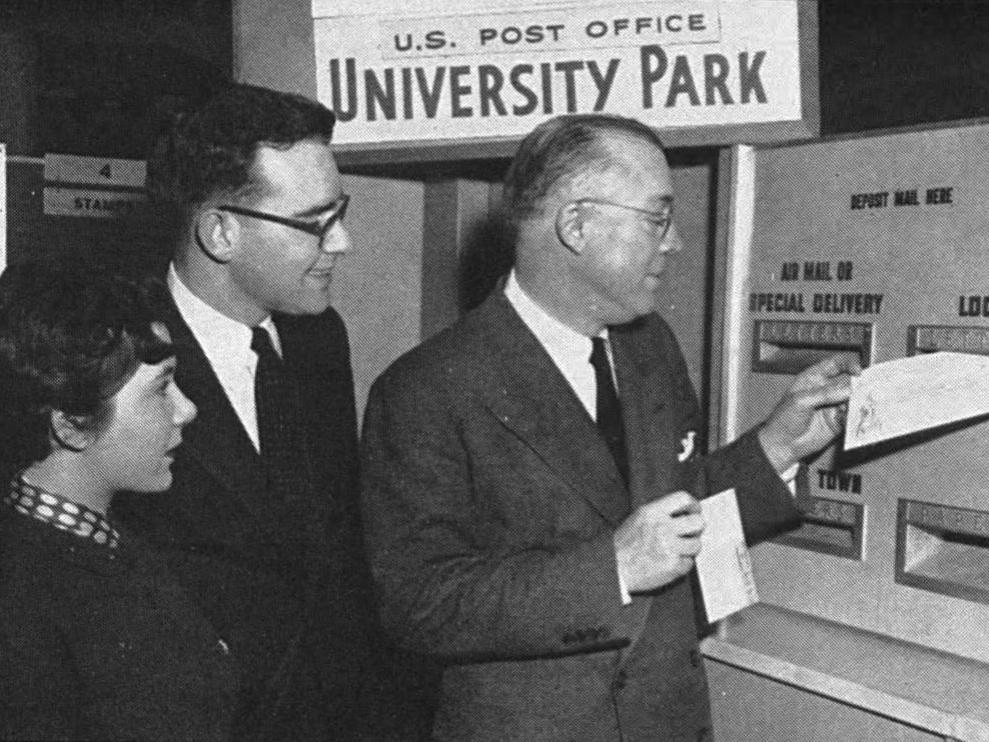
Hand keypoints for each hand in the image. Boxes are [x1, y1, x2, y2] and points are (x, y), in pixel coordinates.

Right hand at [614, 491, 703, 592]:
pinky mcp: (672, 565)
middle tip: (689, 534)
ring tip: (674, 552)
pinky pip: (689, 563)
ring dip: (688, 549)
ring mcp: (668, 547)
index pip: (683, 498)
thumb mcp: (639, 519)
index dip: (693, 505)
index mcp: (652, 512)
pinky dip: (681, 565)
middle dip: (696, 529)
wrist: (614, 568)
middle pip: (698, 522)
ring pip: (696, 545)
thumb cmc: (625, 545)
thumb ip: (661, 513)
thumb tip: (686, 513)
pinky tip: (668, 563)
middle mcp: (662, 527)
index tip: (694, 511)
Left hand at [758, 354, 859, 472]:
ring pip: (853, 399)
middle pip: (848, 382)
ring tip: (866, 404)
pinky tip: (860, 416)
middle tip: (869, 388)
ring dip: (860, 401)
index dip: (848, 365)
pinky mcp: (838, 422)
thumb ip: (825, 394)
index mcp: (813, 379)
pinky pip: (852, 416)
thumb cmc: (783, 419)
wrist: (781, 444)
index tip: (858, 371)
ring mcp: (833, 406)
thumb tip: (849, 389)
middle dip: (859, 384)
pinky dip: (858, 416)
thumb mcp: (801, 401)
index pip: (835, 365)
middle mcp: (825, 390)